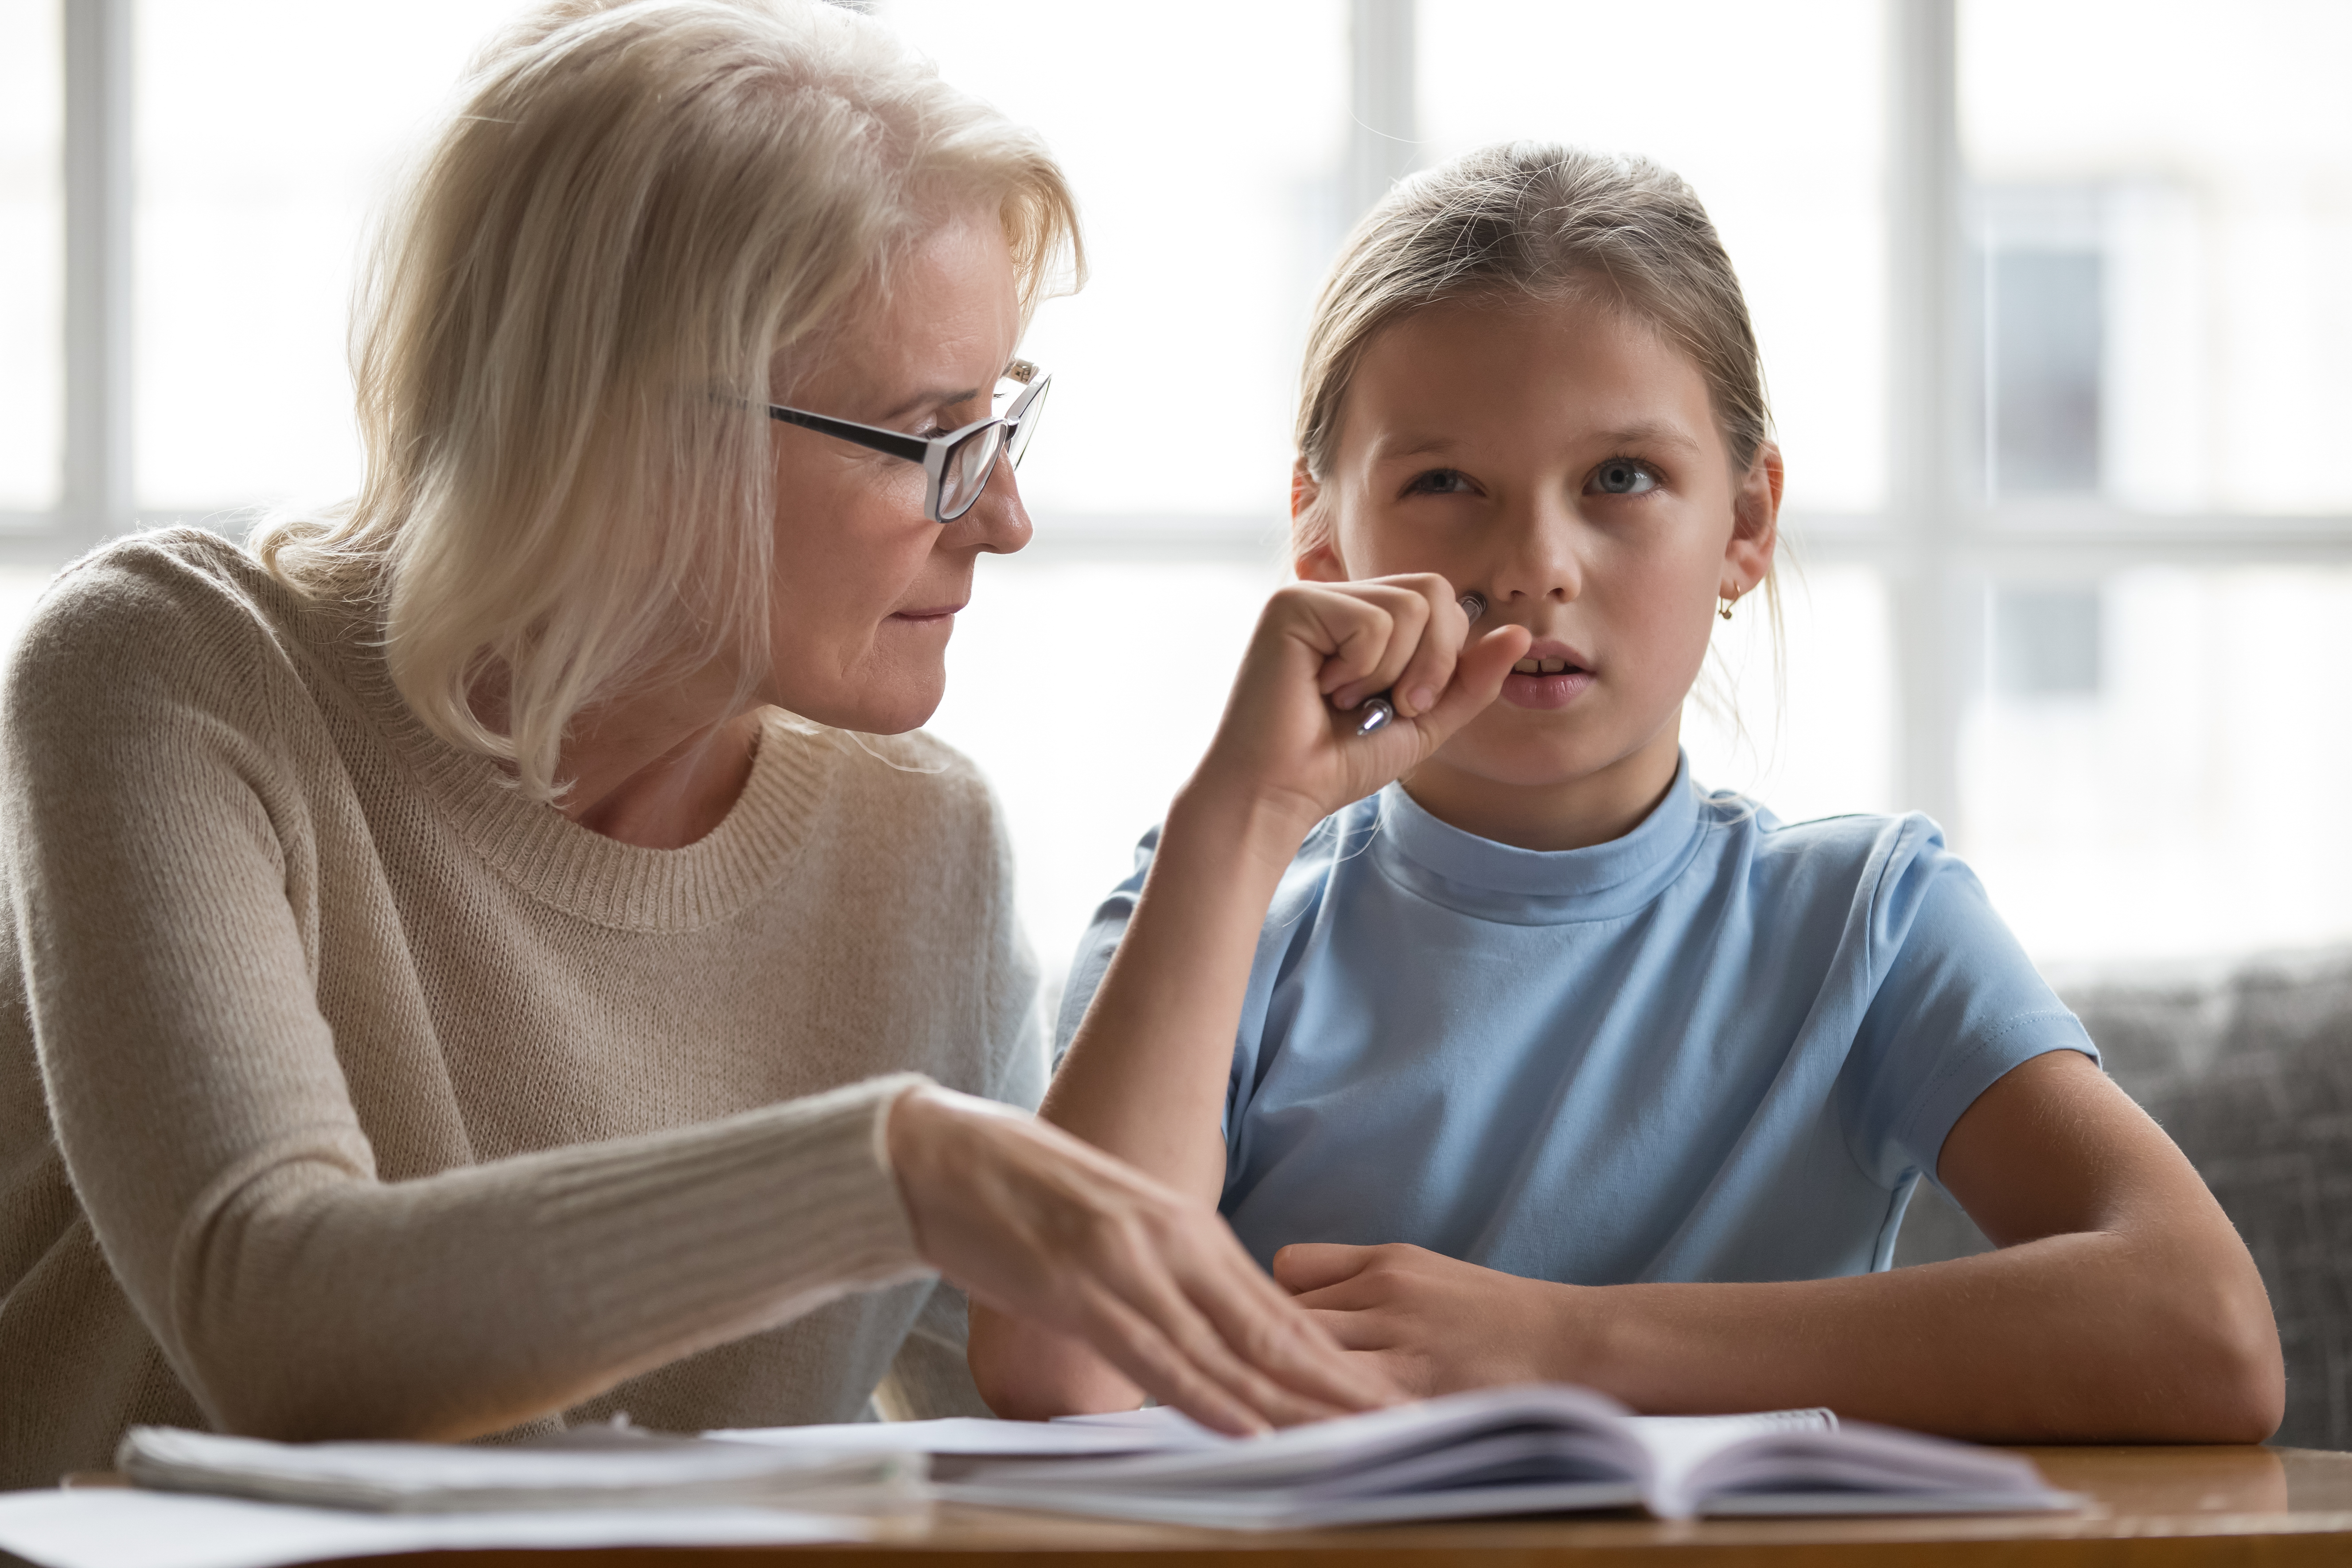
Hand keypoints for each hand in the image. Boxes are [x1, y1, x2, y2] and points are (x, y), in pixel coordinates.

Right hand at [886, 1084, 1398, 1433]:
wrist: (936, 1156)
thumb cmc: (1015, 1194)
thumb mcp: (1108, 1232)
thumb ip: (1158, 1276)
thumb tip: (1192, 1329)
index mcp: (1182, 1230)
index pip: (1276, 1310)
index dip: (1334, 1360)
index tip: (1385, 1397)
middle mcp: (1170, 1244)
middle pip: (1271, 1332)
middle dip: (1339, 1387)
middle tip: (1403, 1426)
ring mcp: (1127, 1265)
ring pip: (1226, 1351)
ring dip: (1292, 1404)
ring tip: (1353, 1439)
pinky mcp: (1078, 1287)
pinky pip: (1154, 1354)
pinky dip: (1205, 1397)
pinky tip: (1246, 1428)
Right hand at [1189, 577, 1531, 842]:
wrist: (1279, 792)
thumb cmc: (1338, 762)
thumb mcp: (1424, 722)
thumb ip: (1470, 679)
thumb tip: (1522, 632)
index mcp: (1369, 618)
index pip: (1443, 601)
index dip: (1446, 657)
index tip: (1407, 708)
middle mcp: (1341, 598)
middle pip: (1435, 591)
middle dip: (1433, 662)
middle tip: (1391, 706)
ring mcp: (1313, 595)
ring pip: (1410, 605)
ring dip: (1393, 671)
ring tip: (1348, 700)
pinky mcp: (1291, 604)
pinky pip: (1372, 621)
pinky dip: (1363, 669)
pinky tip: (1321, 690)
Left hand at [1274, 1242, 1580, 1398]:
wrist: (1575, 1345)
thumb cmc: (1499, 1318)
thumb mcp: (1426, 1273)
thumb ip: (1361, 1280)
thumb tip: (1292, 1294)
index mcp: (1387, 1262)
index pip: (1290, 1270)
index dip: (1274, 1301)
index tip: (1277, 1327)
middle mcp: (1386, 1293)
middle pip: (1285, 1312)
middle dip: (1269, 1343)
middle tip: (1266, 1372)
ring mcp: (1400, 1342)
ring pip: (1303, 1354)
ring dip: (1287, 1380)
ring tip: (1280, 1404)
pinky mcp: (1414, 1389)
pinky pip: (1339, 1399)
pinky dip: (1319, 1412)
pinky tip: (1314, 1428)